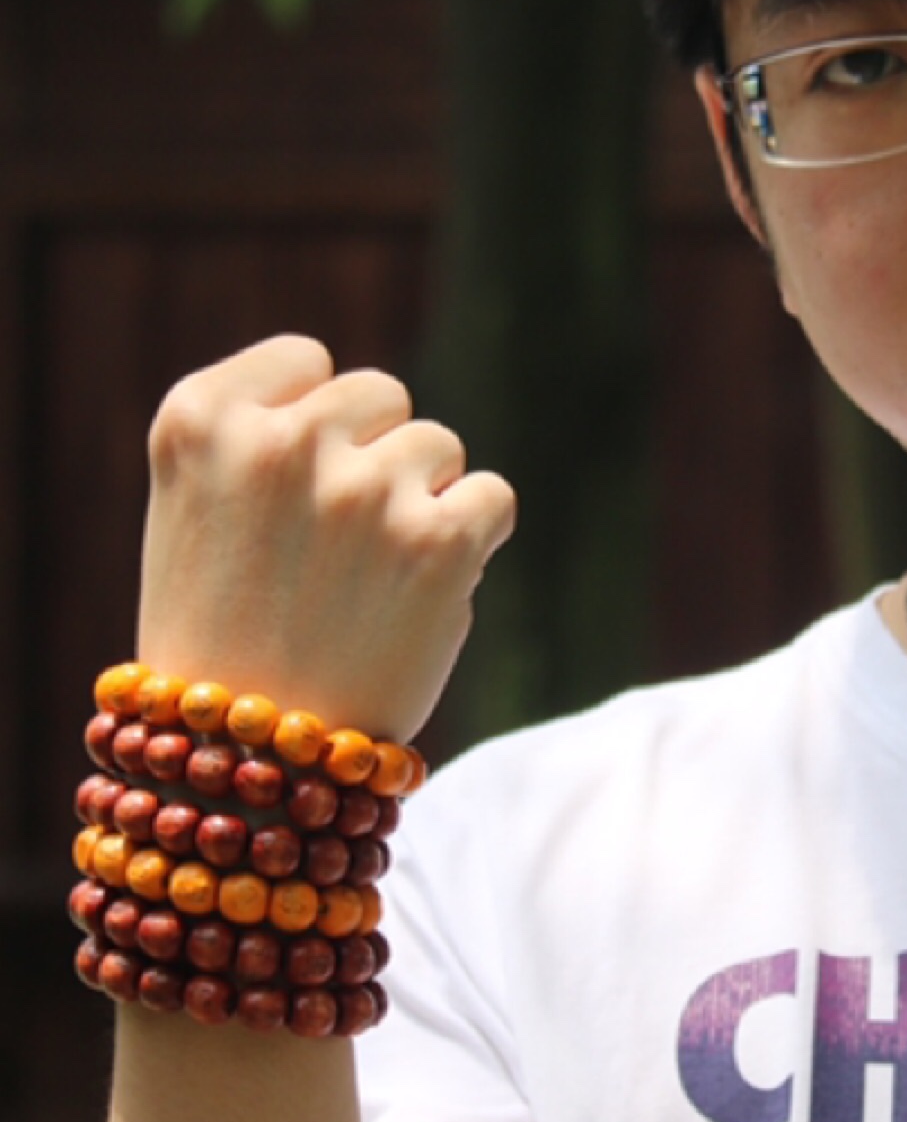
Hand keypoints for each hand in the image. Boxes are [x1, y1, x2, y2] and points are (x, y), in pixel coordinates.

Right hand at [136, 335, 516, 742]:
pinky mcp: (438, 541)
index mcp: (200, 420)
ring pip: (440, 445)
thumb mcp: (200, 509)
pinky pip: (492, 497)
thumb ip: (265, 437)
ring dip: (424, 501)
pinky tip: (426, 589)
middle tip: (340, 546)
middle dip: (376, 456)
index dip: (319, 424)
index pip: (307, 361)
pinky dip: (475, 539)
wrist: (247, 760)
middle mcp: (280, 442)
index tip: (297, 489)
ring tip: (371, 579)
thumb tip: (370, 399)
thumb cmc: (224, 635)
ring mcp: (362, 489)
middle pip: (381, 396)